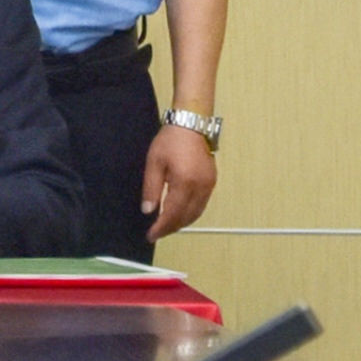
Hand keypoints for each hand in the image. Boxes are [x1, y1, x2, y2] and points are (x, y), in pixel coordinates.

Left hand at [144, 123, 217, 240]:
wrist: (191, 124)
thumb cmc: (170, 141)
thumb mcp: (154, 163)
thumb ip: (151, 189)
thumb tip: (148, 211)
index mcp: (184, 183)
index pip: (172, 214)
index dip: (161, 228)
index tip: (150, 236)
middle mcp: (200, 188)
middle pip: (186, 218)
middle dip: (171, 228)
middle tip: (156, 233)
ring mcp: (209, 186)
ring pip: (196, 214)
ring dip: (181, 222)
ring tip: (166, 226)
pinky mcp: (212, 182)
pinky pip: (201, 205)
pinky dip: (190, 213)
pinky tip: (179, 213)